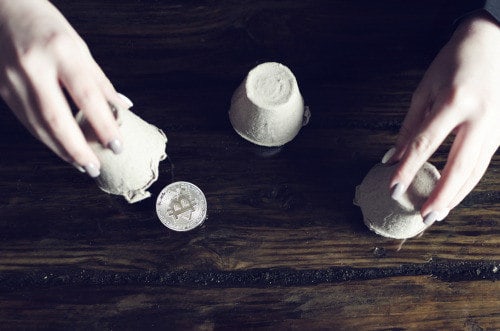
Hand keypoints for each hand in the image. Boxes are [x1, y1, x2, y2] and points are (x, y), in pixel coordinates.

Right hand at [0, 0, 130, 176]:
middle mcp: (34, 66)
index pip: (87, 96)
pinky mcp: (1, 89)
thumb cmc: (47, 26)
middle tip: (94, 167)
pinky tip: (60, 148)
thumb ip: (100, 80)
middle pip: (57, 119)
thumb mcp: (80, 47)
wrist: (2, 9)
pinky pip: (26, 121)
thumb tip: (123, 107)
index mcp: (61, 51)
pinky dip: (45, 138)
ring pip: (38, 126)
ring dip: (61, 150)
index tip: (117, 145)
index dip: (103, 125)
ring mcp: (12, 79)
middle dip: (78, 149)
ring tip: (80, 163)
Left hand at [384, 13, 499, 224]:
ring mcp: (496, 125)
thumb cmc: (454, 62)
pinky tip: (455, 193)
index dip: (408, 169)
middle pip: (458, 166)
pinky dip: (468, 181)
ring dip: (457, 195)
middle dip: (440, 195)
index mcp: (454, 102)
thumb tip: (394, 157)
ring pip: (476, 169)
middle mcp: (479, 117)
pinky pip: (484, 162)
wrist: (494, 42)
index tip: (394, 189)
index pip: (425, 145)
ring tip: (439, 212)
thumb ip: (410, 126)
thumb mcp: (425, 90)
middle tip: (424, 216)